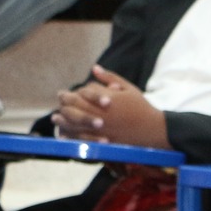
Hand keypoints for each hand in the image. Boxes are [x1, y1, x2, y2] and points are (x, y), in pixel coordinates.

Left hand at [53, 65, 168, 146]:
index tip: (63, 93)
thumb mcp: (128, 88)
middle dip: (65, 102)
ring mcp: (102, 129)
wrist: (154, 130)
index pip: (83, 93)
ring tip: (56, 117)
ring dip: (63, 120)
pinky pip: (82, 139)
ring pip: (76, 123)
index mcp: (108, 100)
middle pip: (76, 106)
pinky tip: (64, 135)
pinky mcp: (103, 142)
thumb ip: (110, 78)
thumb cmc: (141, 107)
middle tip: (59, 101)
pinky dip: (71, 137)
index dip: (73, 93)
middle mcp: (102, 114)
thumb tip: (94, 68)